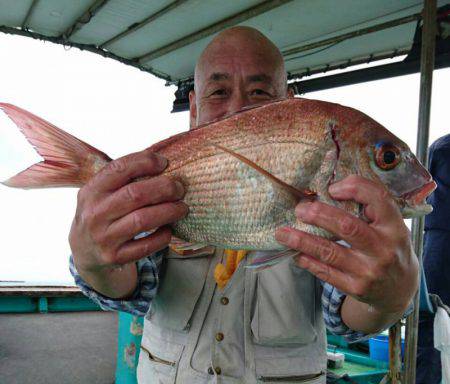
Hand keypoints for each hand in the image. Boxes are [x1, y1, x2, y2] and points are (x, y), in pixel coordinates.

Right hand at [69, 148, 187, 274]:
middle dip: (164, 188)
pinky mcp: (115, 257)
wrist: (84, 252)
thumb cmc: (102, 214)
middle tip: (179, 188)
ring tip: (182, 208)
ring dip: (169, 211)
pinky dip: (163, 236)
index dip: (145, 162)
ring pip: (143, 220)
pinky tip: (169, 229)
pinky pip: (146, 246)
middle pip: (135, 194)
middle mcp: (95, 214)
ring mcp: (104, 237)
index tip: (164, 162)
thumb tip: (161, 162)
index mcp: (91, 191)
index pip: (119, 169)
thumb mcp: (100, 194)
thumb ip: (122, 179)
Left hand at [275, 175, 418, 315]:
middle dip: (319, 215)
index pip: (378, 199)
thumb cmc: (388, 248)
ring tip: (282, 233)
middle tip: (300, 209)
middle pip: (347, 226)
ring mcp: (369, 271)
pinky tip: (295, 253)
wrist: (400, 290)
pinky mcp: (356, 288)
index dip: (354, 188)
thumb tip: (329, 191)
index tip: (332, 188)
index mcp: (394, 227)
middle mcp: (383, 249)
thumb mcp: (389, 226)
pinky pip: (325, 272)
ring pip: (329, 252)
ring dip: (302, 240)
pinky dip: (307, 260)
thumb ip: (369, 209)